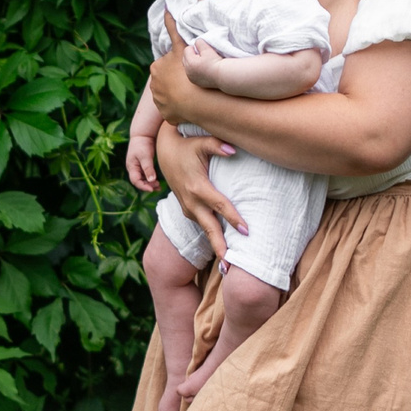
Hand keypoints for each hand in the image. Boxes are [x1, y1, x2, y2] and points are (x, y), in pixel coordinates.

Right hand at [126, 128, 159, 191]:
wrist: (143, 133)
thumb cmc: (142, 143)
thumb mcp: (145, 156)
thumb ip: (148, 168)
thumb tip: (151, 180)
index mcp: (131, 167)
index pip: (135, 181)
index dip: (143, 186)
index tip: (152, 189)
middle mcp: (133, 168)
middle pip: (139, 181)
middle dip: (147, 186)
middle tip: (157, 187)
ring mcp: (138, 166)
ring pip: (143, 179)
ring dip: (150, 183)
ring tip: (159, 186)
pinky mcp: (143, 164)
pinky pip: (146, 175)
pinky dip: (151, 179)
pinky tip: (157, 181)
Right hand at [157, 124, 242, 258]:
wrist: (163, 152)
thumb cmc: (185, 145)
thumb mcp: (200, 142)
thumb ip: (217, 145)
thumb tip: (234, 150)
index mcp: (197, 188)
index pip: (220, 206)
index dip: (234, 218)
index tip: (247, 231)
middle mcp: (192, 202)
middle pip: (210, 228)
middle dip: (220, 248)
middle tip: (230, 268)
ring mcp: (189, 208)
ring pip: (206, 230)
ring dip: (217, 247)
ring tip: (228, 267)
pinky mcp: (189, 210)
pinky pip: (203, 226)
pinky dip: (213, 238)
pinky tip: (224, 249)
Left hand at [182, 38, 226, 86]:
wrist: (222, 75)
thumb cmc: (215, 61)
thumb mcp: (207, 49)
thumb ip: (199, 43)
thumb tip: (196, 42)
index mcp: (190, 62)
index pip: (187, 49)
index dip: (195, 48)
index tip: (203, 51)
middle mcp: (188, 71)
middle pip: (185, 58)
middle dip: (191, 55)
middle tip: (202, 56)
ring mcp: (190, 77)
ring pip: (187, 66)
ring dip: (192, 63)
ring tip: (203, 63)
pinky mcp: (194, 82)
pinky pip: (191, 73)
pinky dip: (195, 70)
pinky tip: (203, 69)